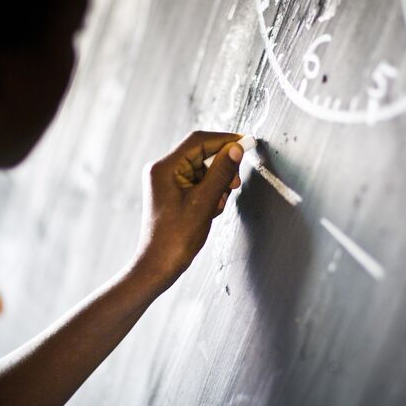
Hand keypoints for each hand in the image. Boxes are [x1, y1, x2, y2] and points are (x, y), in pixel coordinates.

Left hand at [135, 131, 243, 284]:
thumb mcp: (204, 202)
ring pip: (203, 171)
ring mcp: (168, 182)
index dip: (225, 140)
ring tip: (216, 207)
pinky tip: (210, 211)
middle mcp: (163, 170)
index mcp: (165, 168)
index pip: (199, 141)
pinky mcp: (174, 193)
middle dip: (222, 168)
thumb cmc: (176, 238)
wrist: (159, 265)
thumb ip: (221, 172)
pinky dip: (210, 194)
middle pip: (202, 155)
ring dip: (217, 185)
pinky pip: (199, 183)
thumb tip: (236, 149)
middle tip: (234, 185)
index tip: (246, 143)